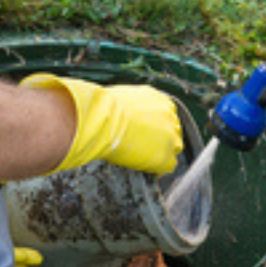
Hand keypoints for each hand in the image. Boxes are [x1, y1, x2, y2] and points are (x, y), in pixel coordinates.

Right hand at [21, 74, 183, 175]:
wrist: (99, 119)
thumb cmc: (99, 108)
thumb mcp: (115, 98)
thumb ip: (121, 104)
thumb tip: (93, 99)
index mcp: (159, 98)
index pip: (164, 115)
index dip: (154, 126)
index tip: (143, 133)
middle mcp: (170, 114)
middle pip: (171, 131)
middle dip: (159, 139)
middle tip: (141, 148)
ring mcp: (171, 135)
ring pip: (172, 148)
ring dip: (159, 154)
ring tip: (141, 159)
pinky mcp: (166, 154)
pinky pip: (167, 167)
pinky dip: (156, 169)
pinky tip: (142, 168)